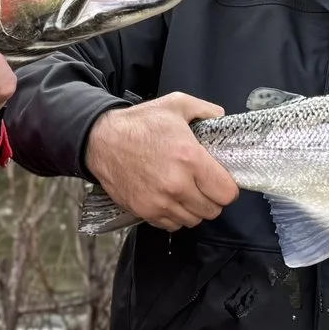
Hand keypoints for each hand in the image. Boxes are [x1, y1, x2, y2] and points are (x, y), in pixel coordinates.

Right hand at [84, 92, 239, 230]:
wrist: (101, 141)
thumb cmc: (138, 124)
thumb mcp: (175, 104)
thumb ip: (205, 109)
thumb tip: (221, 117)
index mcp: (189, 159)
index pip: (226, 193)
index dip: (227, 187)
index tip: (220, 180)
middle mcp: (177, 185)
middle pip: (212, 210)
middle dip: (212, 198)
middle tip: (203, 185)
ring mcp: (160, 202)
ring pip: (193, 220)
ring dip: (194, 208)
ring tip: (186, 192)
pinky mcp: (145, 211)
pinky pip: (173, 225)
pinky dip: (175, 216)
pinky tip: (170, 199)